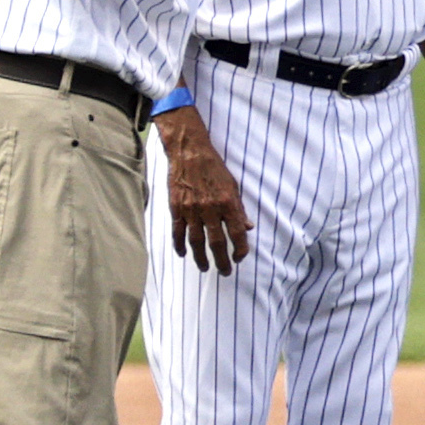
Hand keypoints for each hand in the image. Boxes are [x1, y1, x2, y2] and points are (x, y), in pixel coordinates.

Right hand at [159, 111, 252, 273]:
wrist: (190, 152)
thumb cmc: (214, 168)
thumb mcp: (233, 186)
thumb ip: (240, 208)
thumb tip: (248, 228)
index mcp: (227, 202)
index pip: (237, 232)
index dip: (240, 248)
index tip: (240, 257)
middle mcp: (210, 208)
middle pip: (217, 242)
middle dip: (222, 260)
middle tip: (226, 272)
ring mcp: (191, 209)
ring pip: (196, 241)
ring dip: (201, 258)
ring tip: (206, 268)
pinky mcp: (176, 208)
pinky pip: (178, 232)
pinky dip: (180, 245)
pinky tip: (184, 254)